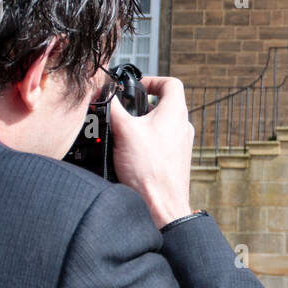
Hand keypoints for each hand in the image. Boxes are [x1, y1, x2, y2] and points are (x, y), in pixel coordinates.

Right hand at [109, 77, 193, 228]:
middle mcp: (182, 126)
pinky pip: (160, 143)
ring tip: (124, 133)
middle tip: (124, 112)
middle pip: (163, 104)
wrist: (162, 206)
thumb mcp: (124, 131)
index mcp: (176, 112)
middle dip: (140, 106)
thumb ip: (113, 107)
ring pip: (160, 124)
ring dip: (142, 125)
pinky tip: (129, 153)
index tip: (135, 87)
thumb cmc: (149, 171)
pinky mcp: (175, 160)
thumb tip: (104, 94)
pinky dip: (146, 142)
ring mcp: (181, 144)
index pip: (171, 83)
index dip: (152, 80)